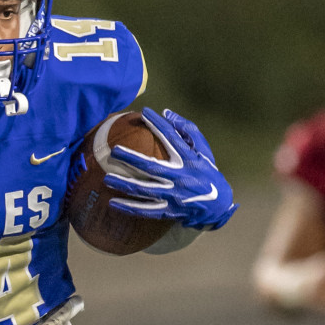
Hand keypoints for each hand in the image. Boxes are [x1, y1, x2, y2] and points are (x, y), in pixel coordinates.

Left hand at [103, 108, 237, 229]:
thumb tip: (167, 113)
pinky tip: (113, 203)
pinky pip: (145, 210)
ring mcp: (174, 196)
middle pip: (152, 167)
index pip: (172, 138)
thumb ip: (188, 131)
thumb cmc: (207, 172)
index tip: (144, 112)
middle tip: (113, 151)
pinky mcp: (168, 211)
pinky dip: (129, 208)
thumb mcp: (203, 151)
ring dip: (125, 184)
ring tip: (106, 179)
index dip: (158, 124)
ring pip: (145, 190)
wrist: (218, 206)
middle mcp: (181, 178)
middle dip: (131, 159)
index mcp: (189, 161)